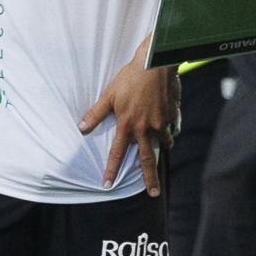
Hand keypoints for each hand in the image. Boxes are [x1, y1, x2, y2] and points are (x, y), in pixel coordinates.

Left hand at [79, 36, 178, 196]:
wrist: (156, 62)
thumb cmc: (131, 77)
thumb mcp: (109, 94)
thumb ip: (96, 113)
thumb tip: (81, 128)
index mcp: (128, 125)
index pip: (117, 153)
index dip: (111, 170)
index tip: (107, 185)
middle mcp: (146, 128)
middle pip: (148, 159)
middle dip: (150, 178)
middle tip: (154, 193)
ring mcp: (162, 122)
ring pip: (164, 143)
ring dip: (162, 149)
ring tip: (163, 151)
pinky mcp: (174, 113)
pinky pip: (174, 127)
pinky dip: (172, 130)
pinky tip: (171, 129)